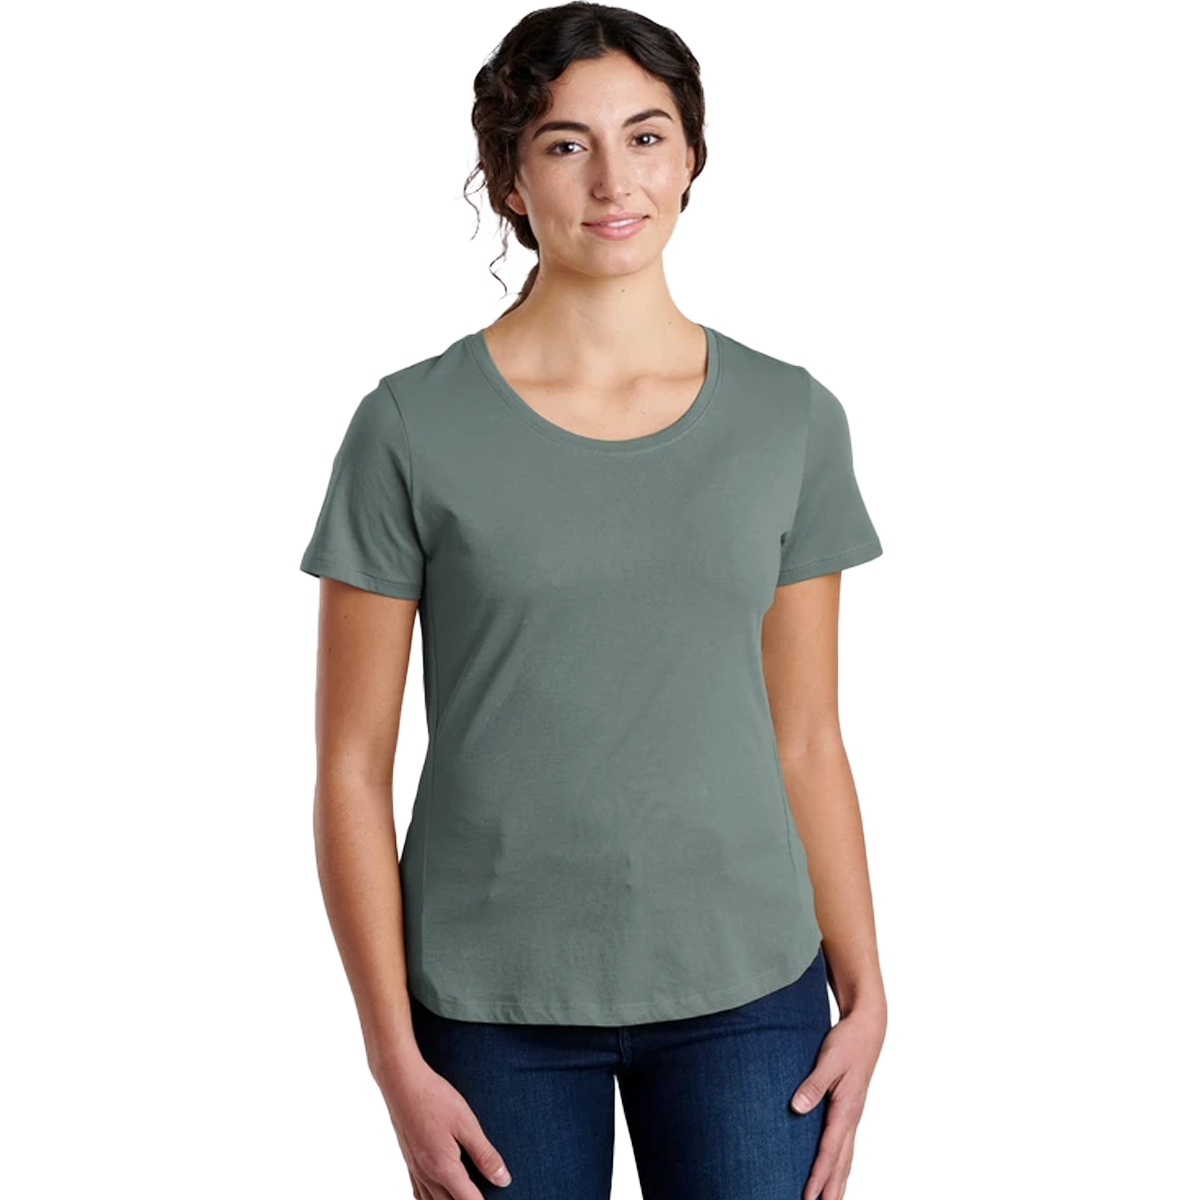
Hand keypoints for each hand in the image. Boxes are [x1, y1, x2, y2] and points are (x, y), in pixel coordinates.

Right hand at [373, 1054, 512, 1198]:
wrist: (401, 1083)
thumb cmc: (434, 1098)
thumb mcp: (466, 1123)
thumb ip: (485, 1154)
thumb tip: (503, 1179)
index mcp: (444, 1168)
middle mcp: (427, 1175)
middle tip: (483, 1196)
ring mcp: (415, 1170)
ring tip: (464, 1195)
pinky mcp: (408, 1162)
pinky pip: (418, 1193)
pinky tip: (439, 1194)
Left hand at [790, 1001, 886, 1199]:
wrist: (867, 1029)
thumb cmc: (848, 1042)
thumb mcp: (828, 1060)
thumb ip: (813, 1085)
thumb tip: (797, 1108)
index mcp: (846, 1109)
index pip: (830, 1150)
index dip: (818, 1175)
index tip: (808, 1195)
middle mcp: (851, 1117)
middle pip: (841, 1162)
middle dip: (832, 1189)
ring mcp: (852, 1115)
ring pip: (846, 1157)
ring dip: (838, 1181)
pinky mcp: (849, 1110)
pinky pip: (845, 1145)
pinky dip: (841, 1164)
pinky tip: (836, 1170)